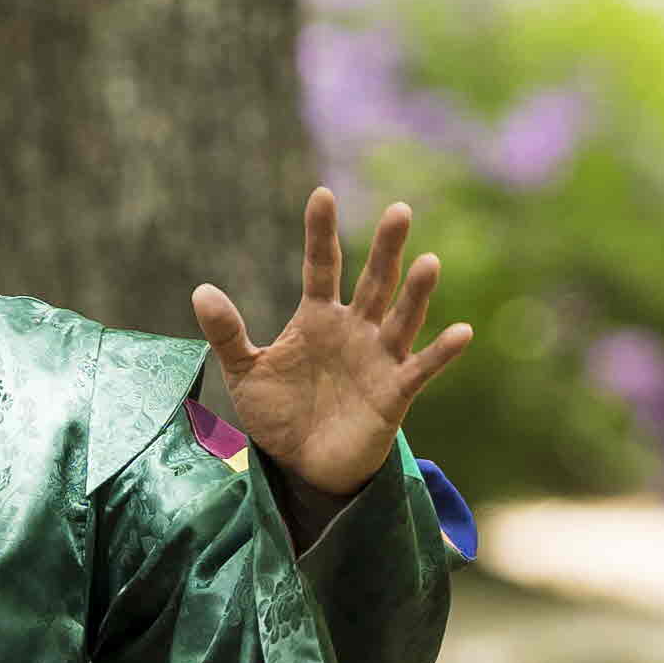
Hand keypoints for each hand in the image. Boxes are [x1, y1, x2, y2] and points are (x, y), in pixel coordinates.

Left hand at [188, 189, 473, 498]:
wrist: (303, 468)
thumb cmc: (280, 414)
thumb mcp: (246, 373)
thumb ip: (229, 333)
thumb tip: (200, 291)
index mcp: (318, 317)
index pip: (322, 265)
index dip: (321, 232)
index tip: (322, 195)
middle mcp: (355, 329)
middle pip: (374, 280)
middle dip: (386, 247)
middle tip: (399, 210)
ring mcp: (378, 358)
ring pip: (402, 317)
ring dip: (416, 292)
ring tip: (429, 262)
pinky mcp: (395, 392)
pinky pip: (421, 368)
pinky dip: (442, 352)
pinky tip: (462, 332)